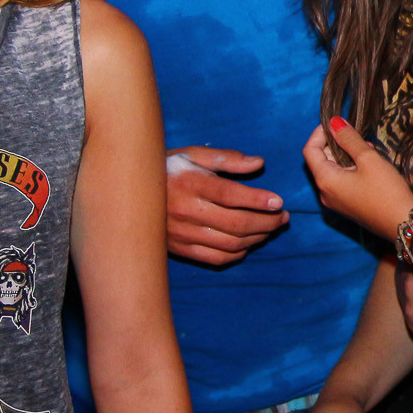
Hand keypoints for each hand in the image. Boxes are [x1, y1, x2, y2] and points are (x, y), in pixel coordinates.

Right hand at [166, 146, 287, 265]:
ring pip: (229, 243)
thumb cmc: (168, 168)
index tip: (279, 202)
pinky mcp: (180, 249)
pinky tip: (249, 243)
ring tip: (271, 228)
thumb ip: (226, 159)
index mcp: (190, 184)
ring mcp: (182, 234)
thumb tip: (259, 163)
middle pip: (236, 224)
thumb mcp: (193, 154)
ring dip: (257, 238)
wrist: (130, 193)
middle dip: (266, 222)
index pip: (231, 195)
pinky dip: (238, 253)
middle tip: (283, 217)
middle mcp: (186, 211)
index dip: (258, 200)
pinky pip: (216, 258)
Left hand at [302, 119, 412, 238]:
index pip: (310, 151)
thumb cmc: (386, 191)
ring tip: (368, 149)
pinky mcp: (347, 206)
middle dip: (336, 144)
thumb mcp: (368, 159)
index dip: (319, 134)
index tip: (336, 123)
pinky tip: (370, 164)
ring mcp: (336, 201)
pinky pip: (342, 181)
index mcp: (325, 180)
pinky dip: (351, 169)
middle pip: (321, 160)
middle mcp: (325, 192)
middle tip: (358, 136)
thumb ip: (349, 139)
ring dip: (346, 156)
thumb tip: (334, 122)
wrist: (403, 223)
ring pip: (333, 170)